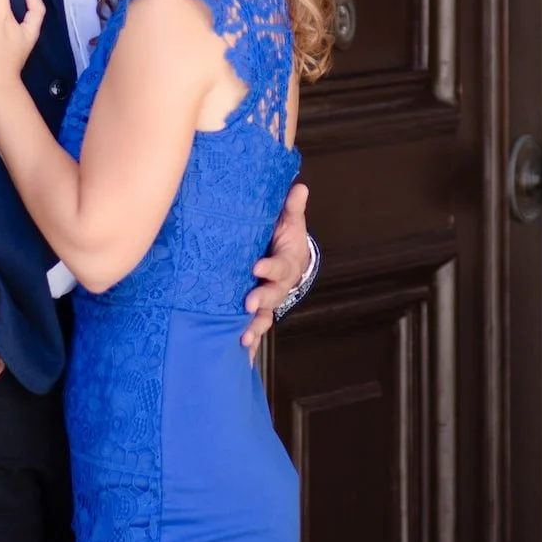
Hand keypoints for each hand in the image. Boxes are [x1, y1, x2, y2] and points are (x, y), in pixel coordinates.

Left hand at [240, 182, 310, 359]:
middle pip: (272, 295)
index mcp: (286, 263)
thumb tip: (300, 187)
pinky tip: (241, 354)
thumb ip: (292, 207)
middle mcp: (279, 285)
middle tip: (248, 304)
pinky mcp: (259, 310)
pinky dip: (250, 343)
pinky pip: (255, 328)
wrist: (290, 259)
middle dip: (261, 300)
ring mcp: (269, 300)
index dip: (269, 268)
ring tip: (244, 338)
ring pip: (264, 316)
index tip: (256, 267)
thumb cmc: (286, 237)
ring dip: (256, 327)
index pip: (279, 266)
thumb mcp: (290, 222)